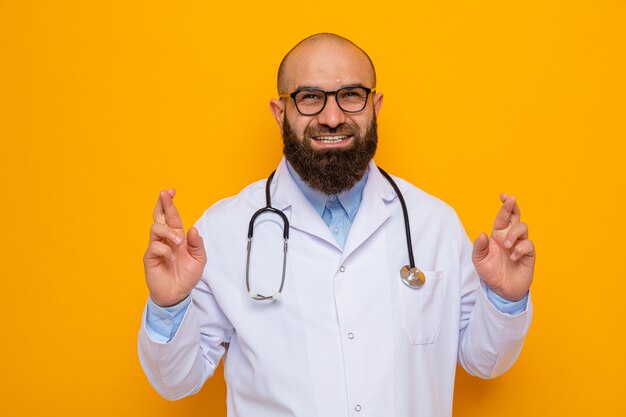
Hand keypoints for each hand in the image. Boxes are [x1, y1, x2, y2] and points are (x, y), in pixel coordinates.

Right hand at [143, 189, 206, 306]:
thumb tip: (192, 229)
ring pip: (156, 228)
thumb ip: (197, 244)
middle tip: (164, 194)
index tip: (171, 191)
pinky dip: (165, 250)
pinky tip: (170, 258)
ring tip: (178, 243)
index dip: (170, 203)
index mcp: (177, 236)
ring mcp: (156, 247)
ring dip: (169, 232)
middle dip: (162, 204)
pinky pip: (154, 246)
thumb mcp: (199, 259)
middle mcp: (165, 239)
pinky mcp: (150, 258)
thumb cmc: (187, 275)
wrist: (178, 294)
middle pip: (159, 216)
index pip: (172, 216)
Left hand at [472, 194, 535, 300]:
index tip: (504, 196)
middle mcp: (510, 237)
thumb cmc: (490, 272)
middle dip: (513, 207)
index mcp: (498, 235)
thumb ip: (479, 247)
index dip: (505, 206)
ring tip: (506, 246)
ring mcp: (520, 245)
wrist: (501, 290)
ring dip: (513, 234)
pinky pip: (528, 245)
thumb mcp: (479, 260)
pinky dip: (520, 248)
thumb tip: (483, 234)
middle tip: (511, 200)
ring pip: (522, 228)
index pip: (502, 217)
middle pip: (515, 216)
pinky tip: (513, 257)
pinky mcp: (528, 255)